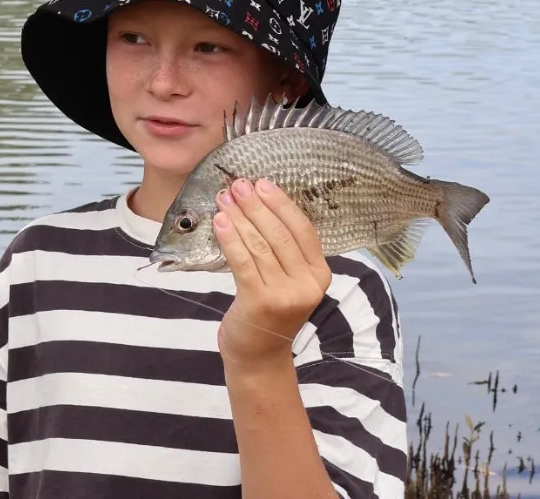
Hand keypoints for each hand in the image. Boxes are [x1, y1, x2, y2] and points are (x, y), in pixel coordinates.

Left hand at [214, 178, 333, 366]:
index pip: (303, 229)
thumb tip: (258, 201)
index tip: (262, 183)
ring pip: (259, 245)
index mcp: (320, 274)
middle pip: (279, 234)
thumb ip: (282, 248)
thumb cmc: (271, 309)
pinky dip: (230, 238)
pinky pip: (242, 261)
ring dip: (239, 217)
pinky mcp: (259, 302)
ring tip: (224, 199)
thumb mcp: (289, 279)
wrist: (259, 356)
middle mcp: (307, 284)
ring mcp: (285, 295)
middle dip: (256, 205)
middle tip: (238, 185)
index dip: (281, 203)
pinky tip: (220, 222)